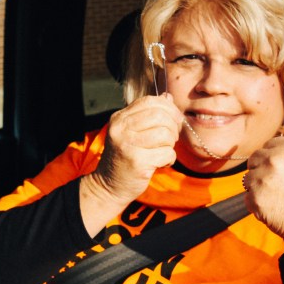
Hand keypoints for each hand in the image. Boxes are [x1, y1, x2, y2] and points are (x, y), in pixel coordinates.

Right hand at [80, 95, 182, 232]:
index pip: (149, 101)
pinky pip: (167, 153)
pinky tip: (161, 163)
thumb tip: (168, 97)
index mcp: (119, 118)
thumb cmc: (124, 157)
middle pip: (160, 116)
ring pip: (165, 134)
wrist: (108, 185)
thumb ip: (148, 114)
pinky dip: (169, 159)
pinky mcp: (137, 162)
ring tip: (164, 151)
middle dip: (173, 126)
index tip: (175, 119)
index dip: (168, 108)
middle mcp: (121, 129)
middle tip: (172, 138)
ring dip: (171, 144)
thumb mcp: (131, 132)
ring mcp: (128, 145)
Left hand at [243, 104, 283, 255]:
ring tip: (281, 197)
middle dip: (267, 171)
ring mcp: (262, 181)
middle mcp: (273, 161)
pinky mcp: (254, 200)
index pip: (270, 146)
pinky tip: (274, 208)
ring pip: (249, 178)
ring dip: (260, 187)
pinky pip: (246, 197)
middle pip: (256, 159)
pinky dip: (256, 204)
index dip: (279, 160)